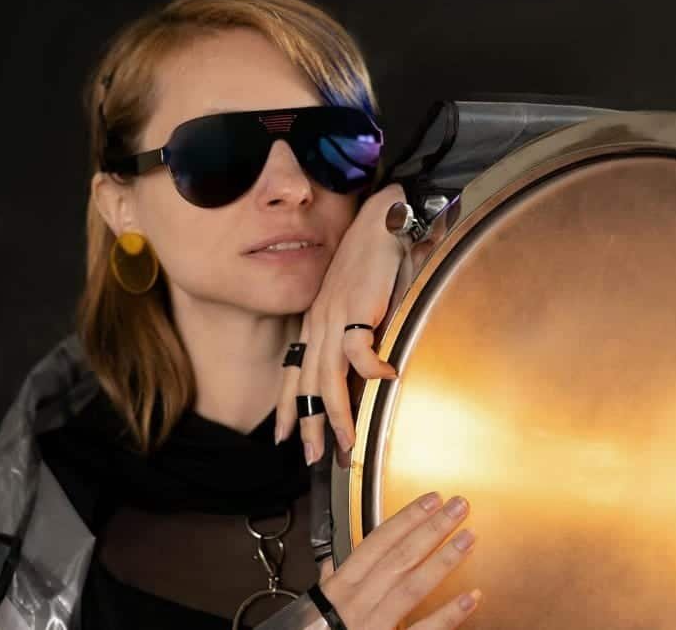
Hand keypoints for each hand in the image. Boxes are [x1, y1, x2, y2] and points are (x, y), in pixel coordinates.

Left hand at [276, 182, 406, 464]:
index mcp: (316, 322)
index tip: (286, 437)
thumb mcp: (358, 302)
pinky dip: (372, 370)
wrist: (382, 218)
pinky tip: (388, 380)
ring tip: (348, 442)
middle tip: (313, 457)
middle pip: (307, 384)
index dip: (288, 406)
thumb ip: (358, 333)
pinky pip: (360, 350)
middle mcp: (318, 323)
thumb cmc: (374, 259)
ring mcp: (335, 316)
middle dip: (309, 425)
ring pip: (327, 377)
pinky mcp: (358, 307)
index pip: (294, 371)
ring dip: (338, 414)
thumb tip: (369, 371)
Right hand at [320, 492, 481, 628]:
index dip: (406, 518)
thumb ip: (328, 584)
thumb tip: (330, 565)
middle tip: (459, 508)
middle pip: (400, 557)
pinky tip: (471, 597)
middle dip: (431, 529)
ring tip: (468, 539)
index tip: (431, 501)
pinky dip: (449, 614)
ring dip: (443, 560)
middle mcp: (357, 602)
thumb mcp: (314, 606)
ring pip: (413, 586)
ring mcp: (374, 624)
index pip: (377, 542)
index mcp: (340, 587)